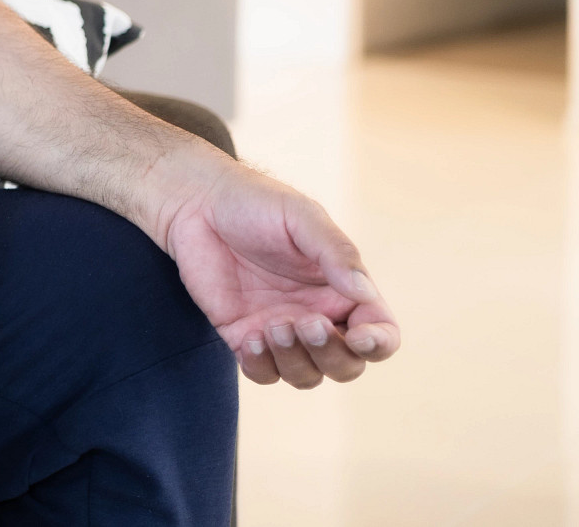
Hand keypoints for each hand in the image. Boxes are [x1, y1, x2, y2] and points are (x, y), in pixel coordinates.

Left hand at [151, 151, 400, 387]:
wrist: (198, 203)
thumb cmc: (257, 204)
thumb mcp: (302, 218)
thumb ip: (336, 253)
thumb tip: (365, 293)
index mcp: (344, 290)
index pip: (380, 334)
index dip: (378, 345)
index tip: (359, 337)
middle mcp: (318, 316)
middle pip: (346, 366)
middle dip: (331, 355)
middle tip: (305, 323)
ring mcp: (280, 330)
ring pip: (306, 375)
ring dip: (295, 361)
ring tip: (273, 326)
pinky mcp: (243, 335)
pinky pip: (262, 372)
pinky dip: (262, 366)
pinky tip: (251, 339)